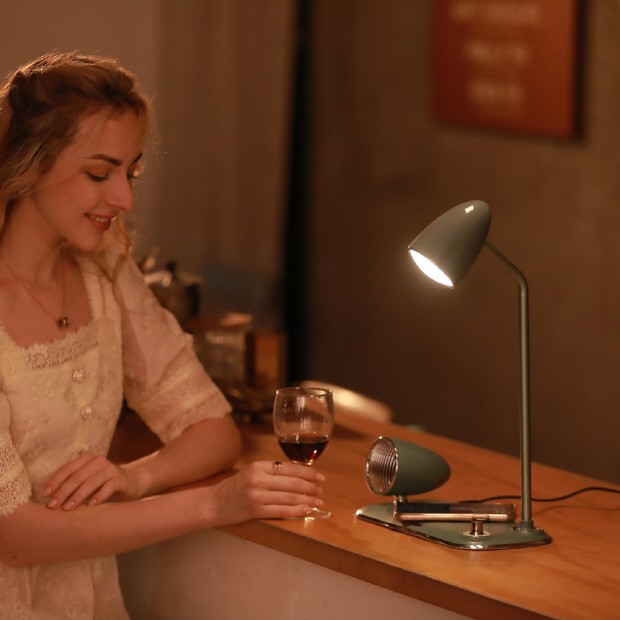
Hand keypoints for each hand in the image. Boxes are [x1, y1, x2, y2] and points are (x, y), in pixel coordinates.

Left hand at [44, 452, 141, 509]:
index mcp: (87, 460)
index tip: (46, 495)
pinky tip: (91, 505)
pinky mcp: (121, 480)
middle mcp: (98, 462)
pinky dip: (99, 496)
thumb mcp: (87, 481)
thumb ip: (73, 484)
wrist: (132, 482)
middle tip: (53, 505)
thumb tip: (49, 499)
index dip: (55, 481)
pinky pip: (108, 487)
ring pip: (91, 482)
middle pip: (77, 476)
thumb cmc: (103, 485)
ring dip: (78, 495)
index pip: (67, 469)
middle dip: (63, 491)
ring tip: (68, 508)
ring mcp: (111, 470)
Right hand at [209, 460, 324, 523]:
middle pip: (292, 483)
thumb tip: (299, 474)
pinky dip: (296, 510)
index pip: (288, 468)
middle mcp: (258, 480)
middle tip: (321, 489)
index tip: (319, 476)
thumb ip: (271, 472)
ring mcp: (257, 496)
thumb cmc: (234, 487)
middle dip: (310, 486)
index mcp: (258, 466)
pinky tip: (306, 510)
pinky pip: (281, 511)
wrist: (213, 504)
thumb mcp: (251, 472)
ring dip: (307, 500)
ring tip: (318, 501)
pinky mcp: (256, 511)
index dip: (307, 472)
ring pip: (289, 497)